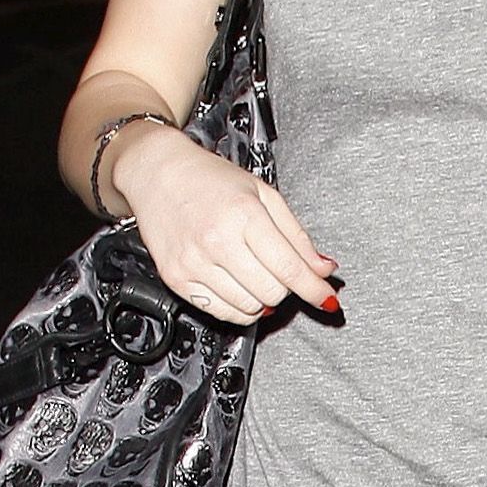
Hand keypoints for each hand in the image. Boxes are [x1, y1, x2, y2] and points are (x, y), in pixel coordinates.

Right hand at [110, 120, 338, 323]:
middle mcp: (217, 241)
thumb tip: (324, 269)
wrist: (159, 174)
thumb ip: (297, 235)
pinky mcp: (176, 279)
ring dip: (263, 299)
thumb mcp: (264, 194)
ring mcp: (194, 263)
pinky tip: (240, 287)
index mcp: (245, 215)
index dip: (314, 290)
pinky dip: (239, 307)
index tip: (327, 300)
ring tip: (257, 274)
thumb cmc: (212, 179)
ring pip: (248, 307)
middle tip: (280, 270)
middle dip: (287, 287)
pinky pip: (220, 311)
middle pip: (272, 292)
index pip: (289, 267)